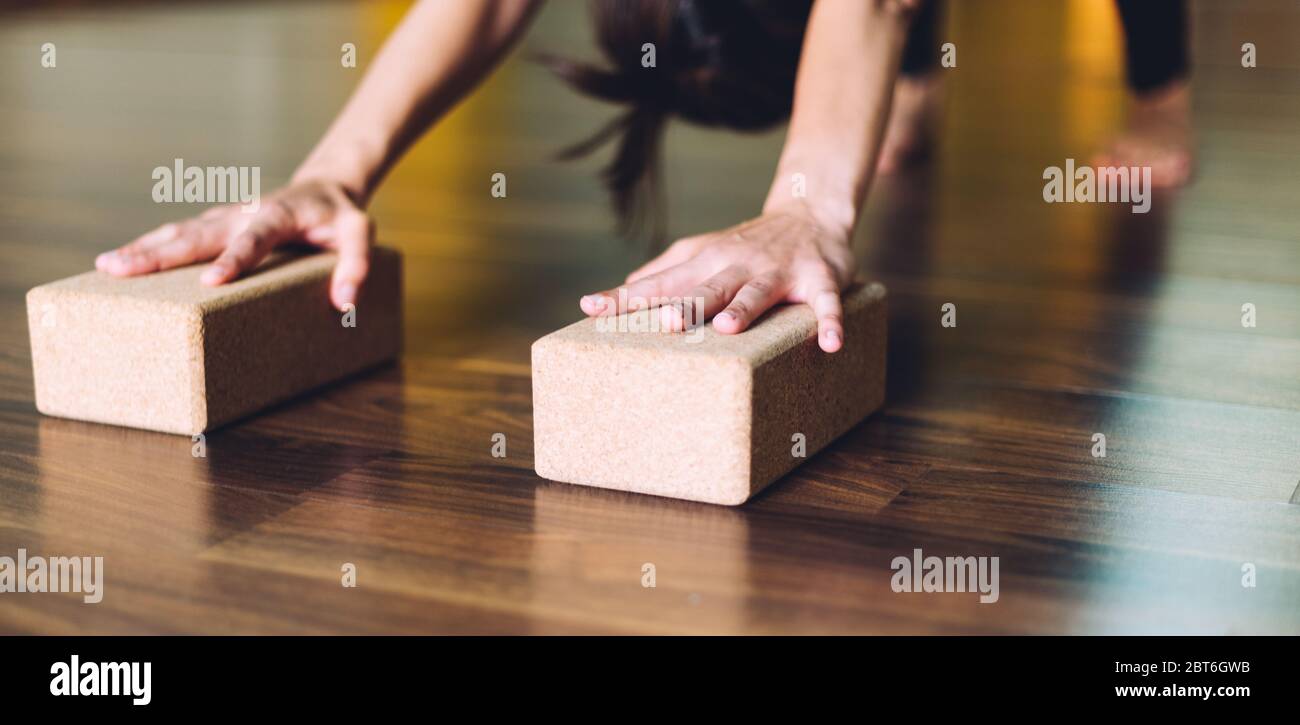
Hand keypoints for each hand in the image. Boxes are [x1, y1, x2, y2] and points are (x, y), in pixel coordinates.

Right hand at [96, 179, 373, 309]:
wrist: (324, 188)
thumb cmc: (342, 217)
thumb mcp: (361, 235)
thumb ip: (356, 265)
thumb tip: (344, 303)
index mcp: (278, 215)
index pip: (253, 239)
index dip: (233, 259)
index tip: (210, 281)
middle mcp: (243, 213)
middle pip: (198, 234)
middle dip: (159, 253)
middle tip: (120, 270)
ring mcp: (225, 218)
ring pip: (179, 232)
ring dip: (143, 249)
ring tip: (106, 267)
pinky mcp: (215, 224)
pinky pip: (179, 236)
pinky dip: (149, 247)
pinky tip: (121, 263)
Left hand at [579, 202, 855, 351]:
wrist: (811, 213)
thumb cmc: (748, 244)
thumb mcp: (703, 251)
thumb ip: (666, 270)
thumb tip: (624, 288)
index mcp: (705, 262)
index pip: (660, 283)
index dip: (627, 297)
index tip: (591, 308)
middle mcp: (737, 265)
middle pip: (706, 287)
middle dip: (686, 304)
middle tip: (667, 323)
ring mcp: (778, 272)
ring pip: (758, 292)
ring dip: (744, 309)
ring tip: (728, 328)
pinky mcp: (818, 280)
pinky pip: (826, 304)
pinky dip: (830, 322)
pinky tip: (830, 345)